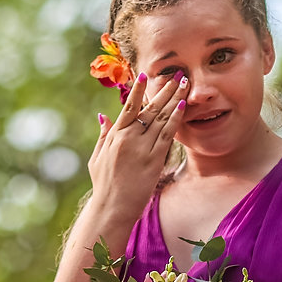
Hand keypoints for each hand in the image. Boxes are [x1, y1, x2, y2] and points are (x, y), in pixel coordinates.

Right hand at [89, 71, 187, 221]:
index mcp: (114, 135)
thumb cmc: (104, 185)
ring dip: (174, 99)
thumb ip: (102, 135)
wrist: (112, 207)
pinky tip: (183, 106)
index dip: (139, 90)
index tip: (146, 74)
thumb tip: (103, 116)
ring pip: (161, 117)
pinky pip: (167, 134)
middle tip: (177, 75)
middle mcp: (128, 138)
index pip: (129, 107)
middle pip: (149, 108)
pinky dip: (175, 118)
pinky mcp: (153, 159)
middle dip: (164, 90)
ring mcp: (141, 148)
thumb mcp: (97, 158)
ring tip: (185, 84)